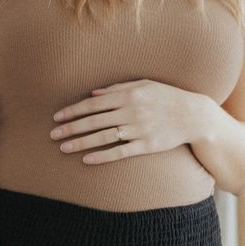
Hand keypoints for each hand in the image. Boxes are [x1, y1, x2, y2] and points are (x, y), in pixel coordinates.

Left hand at [50, 80, 210, 164]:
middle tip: (52, 135)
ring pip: (103, 137)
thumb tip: (94, 94)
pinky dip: (102, 156)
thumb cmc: (166, 97)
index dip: (73, 111)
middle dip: (71, 128)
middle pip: (94, 121)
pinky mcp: (146, 145)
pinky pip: (120, 152)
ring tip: (63, 148)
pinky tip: (86, 160)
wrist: (194, 115)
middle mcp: (132, 111)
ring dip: (81, 143)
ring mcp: (138, 129)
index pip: (94, 104)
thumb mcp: (145, 85)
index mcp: (129, 94)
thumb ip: (118, 88)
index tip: (57, 117)